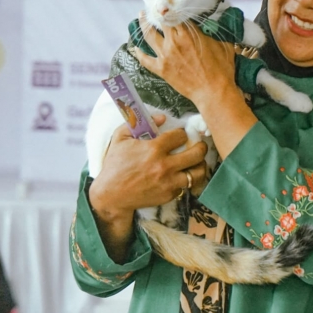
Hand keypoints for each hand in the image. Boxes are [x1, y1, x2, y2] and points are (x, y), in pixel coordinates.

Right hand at [89, 115, 208, 217]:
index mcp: (154, 149)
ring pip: (198, 173)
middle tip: (199, 146)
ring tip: (198, 162)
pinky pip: (185, 186)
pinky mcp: (168, 195)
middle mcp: (164, 166)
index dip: (182, 133)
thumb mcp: (120, 138)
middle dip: (201, 147)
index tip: (179, 135)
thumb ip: (139, 123)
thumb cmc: (115, 165)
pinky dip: (186, 180)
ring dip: (200, 166)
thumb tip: (162, 117)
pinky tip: (182, 175)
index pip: (180, 136)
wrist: (111, 195)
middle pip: (197, 154)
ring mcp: (168, 182)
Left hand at [134, 12, 236, 106]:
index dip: (172, 10)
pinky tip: (136, 48)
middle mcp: (174, 42)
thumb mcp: (223, 45)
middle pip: (161, 22)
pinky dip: (139, 53)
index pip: (176, 16)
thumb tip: (214, 25)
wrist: (213, 91)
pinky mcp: (161, 69)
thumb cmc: (221, 69)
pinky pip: (145, 59)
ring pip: (149, 36)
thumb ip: (215, 32)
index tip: (170, 7)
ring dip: (144, 25)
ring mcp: (165, 55)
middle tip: (155, 9)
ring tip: (141, 17)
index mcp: (189, 34)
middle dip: (157, 14)